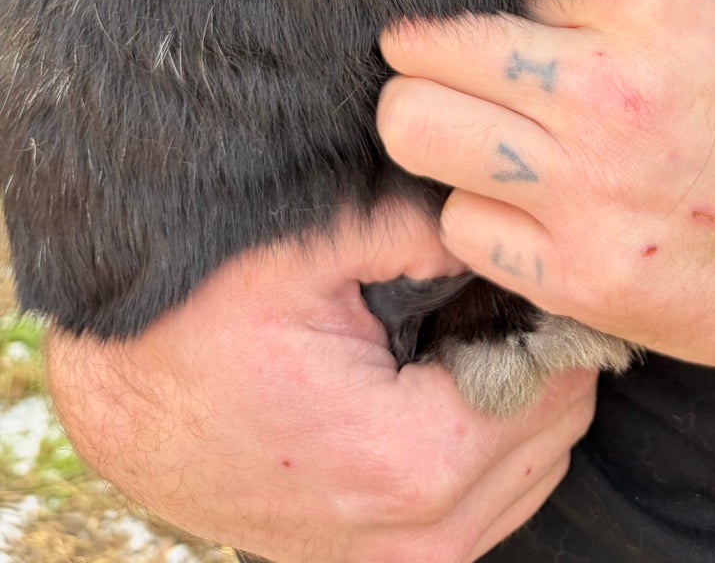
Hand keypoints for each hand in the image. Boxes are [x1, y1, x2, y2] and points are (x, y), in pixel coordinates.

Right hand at [46, 205, 596, 562]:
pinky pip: (483, 507)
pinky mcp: (375, 561)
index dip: (552, 318)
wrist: (125, 396)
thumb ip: (422, 231)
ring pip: (527, 477)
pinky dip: (488, 445)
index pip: (554, 390)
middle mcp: (413, 538)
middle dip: (541, 359)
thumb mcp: (312, 248)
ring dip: (519, 403)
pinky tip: (444, 378)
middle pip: (551, 436)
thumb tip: (500, 221)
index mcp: (410, 463)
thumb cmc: (204, 321)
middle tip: (499, 289)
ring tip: (468, 329)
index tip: (530, 264)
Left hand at [379, 0, 714, 435]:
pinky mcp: (577, 273)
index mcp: (641, 0)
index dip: (487, 5)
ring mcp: (586, 187)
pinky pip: (460, 225)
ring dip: (433, 132)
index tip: (495, 27)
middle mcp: (605, 89)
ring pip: (413, 131)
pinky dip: (483, 218)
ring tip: (470, 135)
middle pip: (416, 52)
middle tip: (441, 74)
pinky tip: (525, 209)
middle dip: (418, 60)